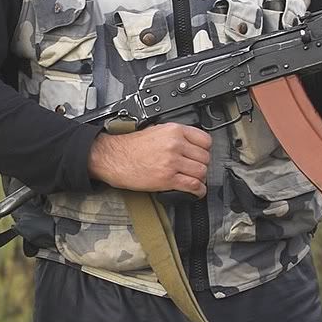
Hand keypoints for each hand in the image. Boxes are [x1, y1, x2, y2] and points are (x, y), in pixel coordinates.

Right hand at [87, 123, 211, 197]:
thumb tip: (191, 144)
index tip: (203, 154)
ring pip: (201, 171)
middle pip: (204, 157)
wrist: (115, 157)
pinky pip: (192, 185)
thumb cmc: (132, 146)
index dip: (206, 150)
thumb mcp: (157, 130)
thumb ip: (176, 135)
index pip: (205, 140)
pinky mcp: (167, 178)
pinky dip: (198, 190)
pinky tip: (197, 191)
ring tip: (196, 180)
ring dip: (201, 178)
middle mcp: (175, 145)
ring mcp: (172, 162)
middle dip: (203, 165)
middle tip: (197, 168)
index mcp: (174, 130)